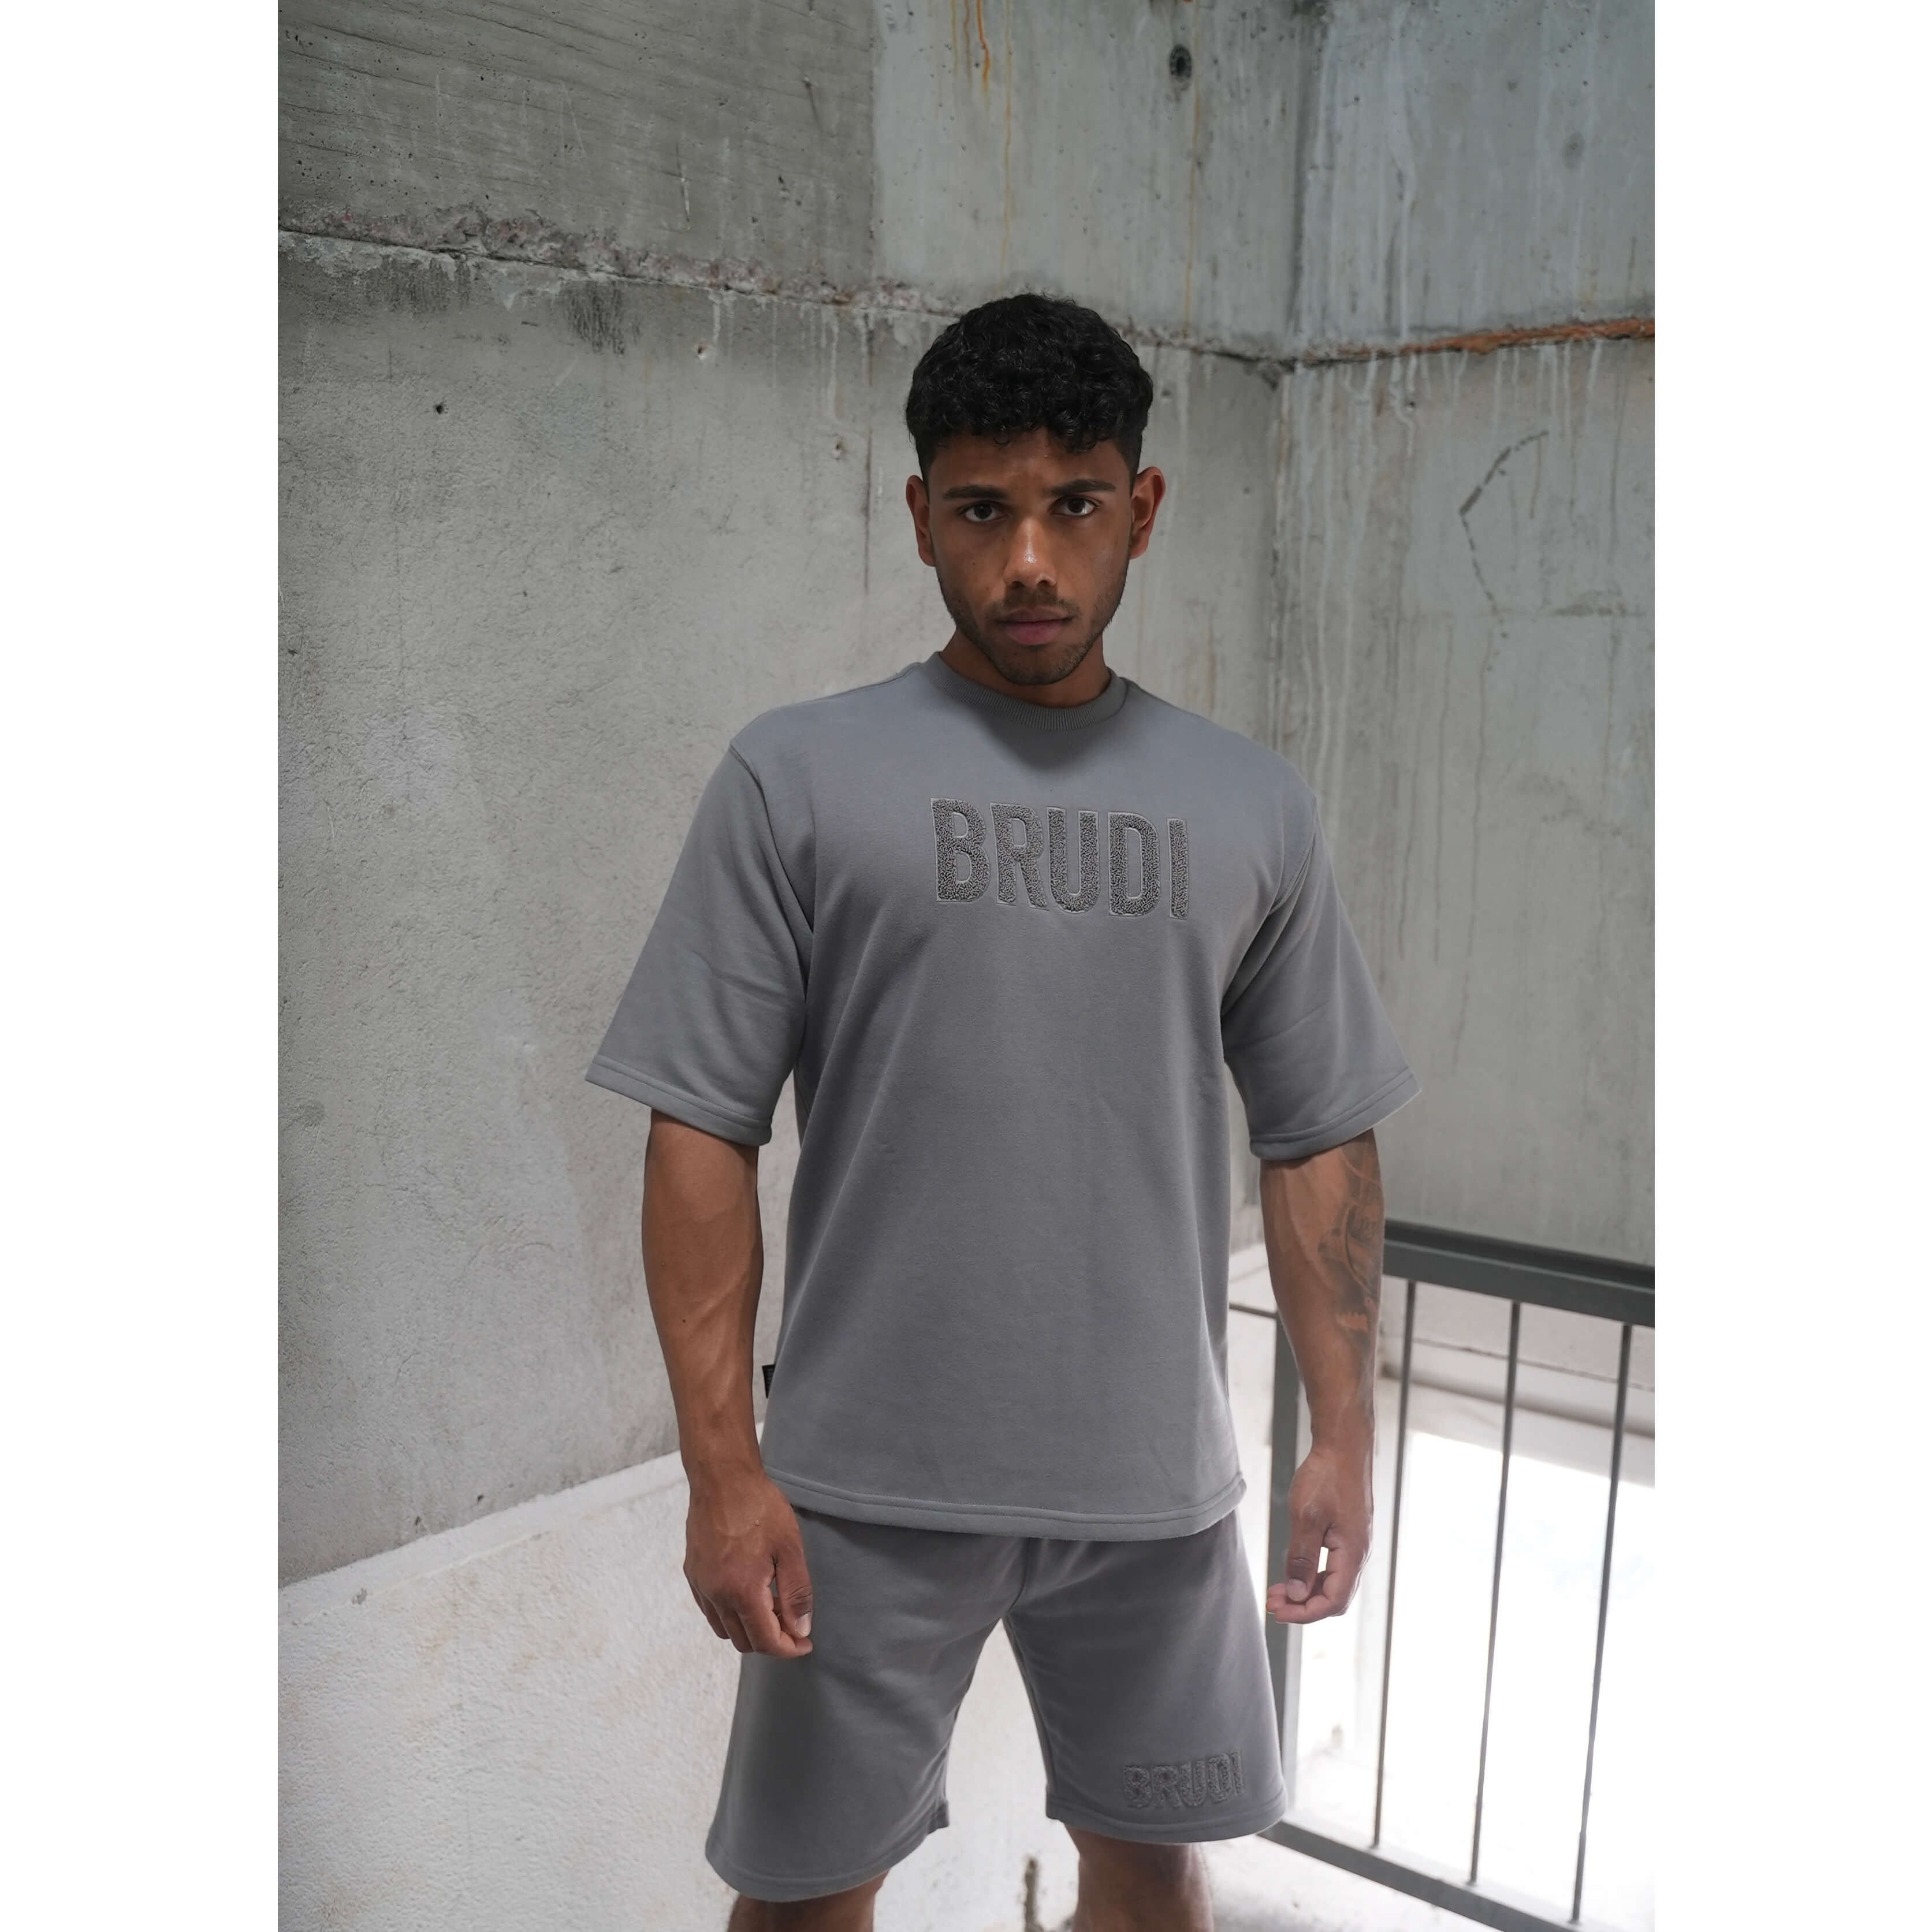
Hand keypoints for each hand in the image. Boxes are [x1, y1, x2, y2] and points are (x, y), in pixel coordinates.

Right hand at [683, 1468, 814, 1656]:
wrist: (723, 1478)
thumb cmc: (760, 1507)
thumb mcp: (790, 1549)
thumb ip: (797, 1594)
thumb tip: (801, 1630)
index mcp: (742, 1591)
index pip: (766, 1641)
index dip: (789, 1648)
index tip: (805, 1643)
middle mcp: (716, 1594)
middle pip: (744, 1641)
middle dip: (771, 1639)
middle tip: (792, 1619)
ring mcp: (701, 1585)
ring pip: (725, 1629)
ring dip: (749, 1628)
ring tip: (771, 1603)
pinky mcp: (692, 1573)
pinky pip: (710, 1610)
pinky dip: (730, 1614)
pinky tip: (748, 1591)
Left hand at [1266, 1436, 1372, 1624]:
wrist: (1343, 1447)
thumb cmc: (1326, 1476)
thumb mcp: (1306, 1517)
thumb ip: (1302, 1557)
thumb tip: (1296, 1593)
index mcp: (1353, 1553)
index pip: (1333, 1601)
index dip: (1304, 1612)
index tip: (1277, 1611)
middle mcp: (1359, 1554)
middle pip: (1335, 1597)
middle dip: (1303, 1605)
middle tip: (1272, 1602)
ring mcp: (1355, 1544)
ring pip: (1334, 1583)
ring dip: (1307, 1591)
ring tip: (1277, 1590)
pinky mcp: (1349, 1535)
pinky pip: (1334, 1567)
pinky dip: (1313, 1575)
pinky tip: (1293, 1571)